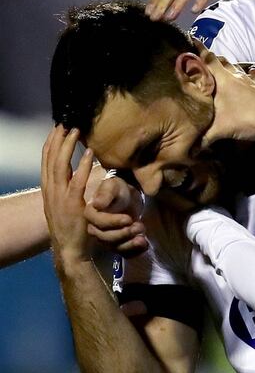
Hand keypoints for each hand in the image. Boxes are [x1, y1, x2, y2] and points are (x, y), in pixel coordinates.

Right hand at [41, 127, 94, 265]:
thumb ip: (63, 190)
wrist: (69, 249)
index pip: (46, 162)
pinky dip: (83, 166)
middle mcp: (51, 191)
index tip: (56, 129)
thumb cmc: (70, 228)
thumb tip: (68, 177)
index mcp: (48, 190)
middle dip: (57, 140)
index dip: (51, 144)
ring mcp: (60, 198)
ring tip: (76, 132)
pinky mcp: (73, 205)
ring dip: (68, 148)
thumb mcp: (62, 205)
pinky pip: (78, 181)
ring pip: (61, 167)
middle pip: (51, 160)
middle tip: (64, 124)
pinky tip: (90, 154)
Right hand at [85, 174, 148, 257]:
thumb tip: (97, 204)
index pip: (98, 223)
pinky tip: (145, 245)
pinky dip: (135, 251)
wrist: (129, 199)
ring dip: (130, 244)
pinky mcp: (119, 244)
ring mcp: (107, 238)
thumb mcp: (113, 186)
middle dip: (123, 233)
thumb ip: (106, 193)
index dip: (112, 222)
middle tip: (139, 226)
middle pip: (105, 238)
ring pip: (115, 247)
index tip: (128, 218)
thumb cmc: (118, 190)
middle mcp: (95, 229)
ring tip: (143, 237)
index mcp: (91, 214)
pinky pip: (124, 253)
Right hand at [197, 40, 254, 146]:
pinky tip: (248, 75)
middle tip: (198, 58)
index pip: (207, 58)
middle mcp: (235, 75)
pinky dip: (245, 74)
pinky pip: (249, 76)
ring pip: (234, 67)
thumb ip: (202, 137)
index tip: (189, 38)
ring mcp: (249, 80)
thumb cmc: (246, 119)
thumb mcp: (220, 129)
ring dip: (226, 65)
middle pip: (220, 61)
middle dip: (209, 58)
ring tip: (217, 67)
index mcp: (223, 78)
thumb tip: (188, 148)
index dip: (198, 48)